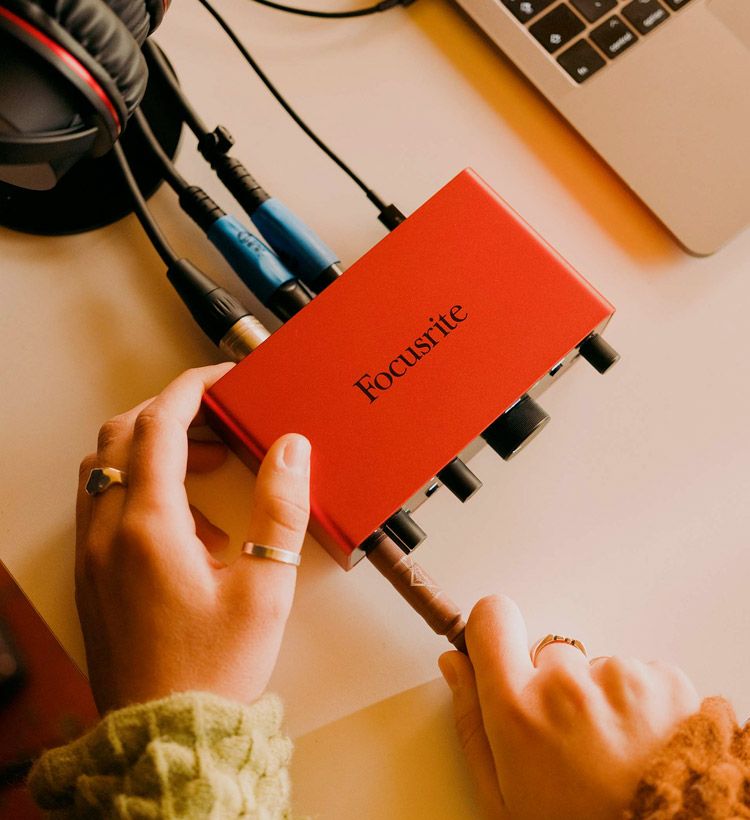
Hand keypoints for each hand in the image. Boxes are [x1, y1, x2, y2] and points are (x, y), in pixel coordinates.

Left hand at [76, 364, 310, 713]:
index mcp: (148, 528)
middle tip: (217, 420)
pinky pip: (105, 505)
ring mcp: (93, 555)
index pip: (158, 427)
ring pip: (105, 468)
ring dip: (151, 449)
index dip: (190, 390)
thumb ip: (280, 510)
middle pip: (120, 436)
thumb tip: (291, 450)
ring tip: (209, 469)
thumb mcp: (265, 588)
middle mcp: (108, 534)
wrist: (168, 734)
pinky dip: (141, 488)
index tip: (220, 378)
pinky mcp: (93, 575)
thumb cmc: (212, 671)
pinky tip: (188, 523)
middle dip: (169, 413)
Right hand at [439, 595, 699, 819]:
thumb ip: (471, 720)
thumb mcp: (503, 797)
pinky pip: (638, 675)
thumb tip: (455, 663)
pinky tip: (644, 746)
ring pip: (596, 668)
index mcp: (518, 711)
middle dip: (556, 687)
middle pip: (548, 655)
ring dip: (601, 699)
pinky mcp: (664, 680)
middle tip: (573, 742)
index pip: (491, 619)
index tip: (497, 646)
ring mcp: (620, 679)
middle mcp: (567, 685)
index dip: (491, 629)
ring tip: (615, 753)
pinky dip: (640, 703)